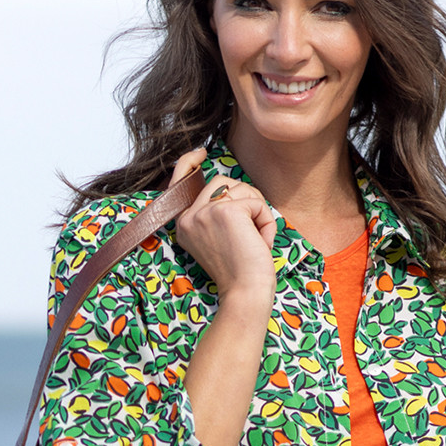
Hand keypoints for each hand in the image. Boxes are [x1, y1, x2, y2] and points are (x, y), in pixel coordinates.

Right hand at [170, 150, 276, 305]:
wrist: (245, 293)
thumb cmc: (240, 273)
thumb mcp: (219, 239)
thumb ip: (215, 214)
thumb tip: (228, 187)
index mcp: (184, 224)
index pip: (179, 181)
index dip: (189, 162)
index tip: (201, 152)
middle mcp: (189, 217)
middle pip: (221, 181)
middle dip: (246, 199)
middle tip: (253, 231)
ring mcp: (204, 212)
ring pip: (241, 189)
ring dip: (257, 213)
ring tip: (255, 241)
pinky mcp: (226, 211)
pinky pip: (256, 202)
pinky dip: (266, 222)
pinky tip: (261, 243)